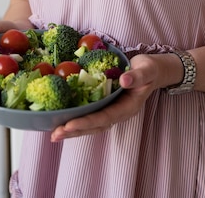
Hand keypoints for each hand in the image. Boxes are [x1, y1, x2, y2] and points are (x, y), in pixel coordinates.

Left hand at [50, 53, 170, 141]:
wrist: (151, 70)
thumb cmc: (149, 69)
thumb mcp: (147, 70)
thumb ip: (137, 76)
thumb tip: (124, 80)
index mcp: (128, 108)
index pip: (105, 118)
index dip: (87, 122)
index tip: (69, 124)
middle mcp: (118, 113)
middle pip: (94, 126)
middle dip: (74, 131)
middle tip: (55, 134)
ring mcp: (111, 110)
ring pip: (90, 124)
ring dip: (72, 130)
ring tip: (54, 134)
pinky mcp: (105, 104)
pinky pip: (89, 114)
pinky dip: (76, 119)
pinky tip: (61, 120)